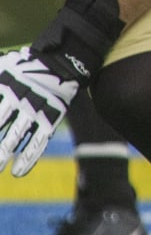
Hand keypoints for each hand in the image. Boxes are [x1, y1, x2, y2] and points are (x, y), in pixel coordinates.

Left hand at [0, 47, 79, 177]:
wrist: (61, 63)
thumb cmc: (23, 67)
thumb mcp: (2, 68)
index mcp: (5, 84)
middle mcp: (19, 98)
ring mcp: (36, 109)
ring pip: (14, 136)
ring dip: (3, 153)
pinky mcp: (50, 118)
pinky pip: (38, 142)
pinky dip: (28, 158)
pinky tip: (18, 172)